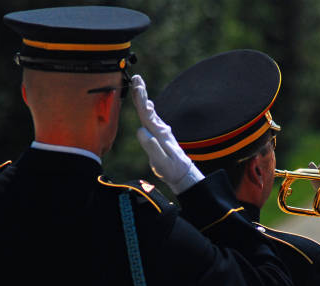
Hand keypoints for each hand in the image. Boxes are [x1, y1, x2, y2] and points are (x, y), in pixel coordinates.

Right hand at [131, 75, 203, 193]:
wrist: (182, 173)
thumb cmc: (171, 169)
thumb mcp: (161, 162)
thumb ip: (152, 147)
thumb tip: (141, 131)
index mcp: (159, 134)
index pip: (147, 114)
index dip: (141, 100)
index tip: (137, 87)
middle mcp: (160, 129)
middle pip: (148, 109)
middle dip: (142, 93)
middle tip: (137, 78)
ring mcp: (161, 130)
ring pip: (150, 112)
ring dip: (143, 98)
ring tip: (139, 85)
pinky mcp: (160, 134)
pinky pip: (152, 118)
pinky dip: (147, 109)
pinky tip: (147, 104)